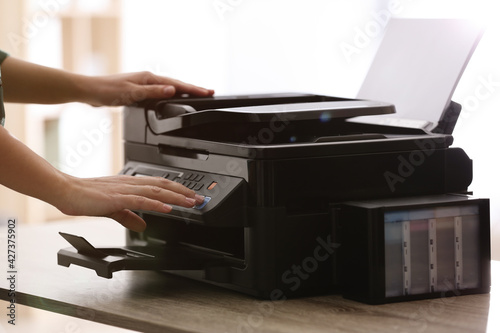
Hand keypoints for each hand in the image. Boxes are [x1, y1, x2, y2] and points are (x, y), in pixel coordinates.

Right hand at [57, 174, 204, 231]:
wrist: (66, 191)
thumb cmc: (86, 197)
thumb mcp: (114, 208)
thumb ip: (129, 215)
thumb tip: (143, 223)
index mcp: (130, 185)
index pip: (159, 185)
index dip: (177, 190)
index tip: (191, 196)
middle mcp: (131, 184)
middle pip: (163, 185)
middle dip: (183, 192)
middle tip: (200, 199)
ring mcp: (124, 190)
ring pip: (156, 191)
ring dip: (176, 197)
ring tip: (190, 202)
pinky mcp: (116, 198)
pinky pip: (140, 200)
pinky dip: (156, 204)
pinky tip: (168, 208)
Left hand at [85, 72, 214, 106]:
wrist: (89, 91)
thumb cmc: (106, 90)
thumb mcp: (132, 93)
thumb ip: (153, 93)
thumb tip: (172, 90)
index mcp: (149, 78)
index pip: (177, 84)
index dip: (193, 89)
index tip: (208, 92)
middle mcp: (148, 79)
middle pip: (176, 85)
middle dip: (193, 89)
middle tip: (209, 93)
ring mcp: (144, 85)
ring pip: (169, 89)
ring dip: (183, 92)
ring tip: (197, 96)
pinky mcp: (139, 92)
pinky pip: (160, 93)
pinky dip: (170, 96)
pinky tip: (172, 100)